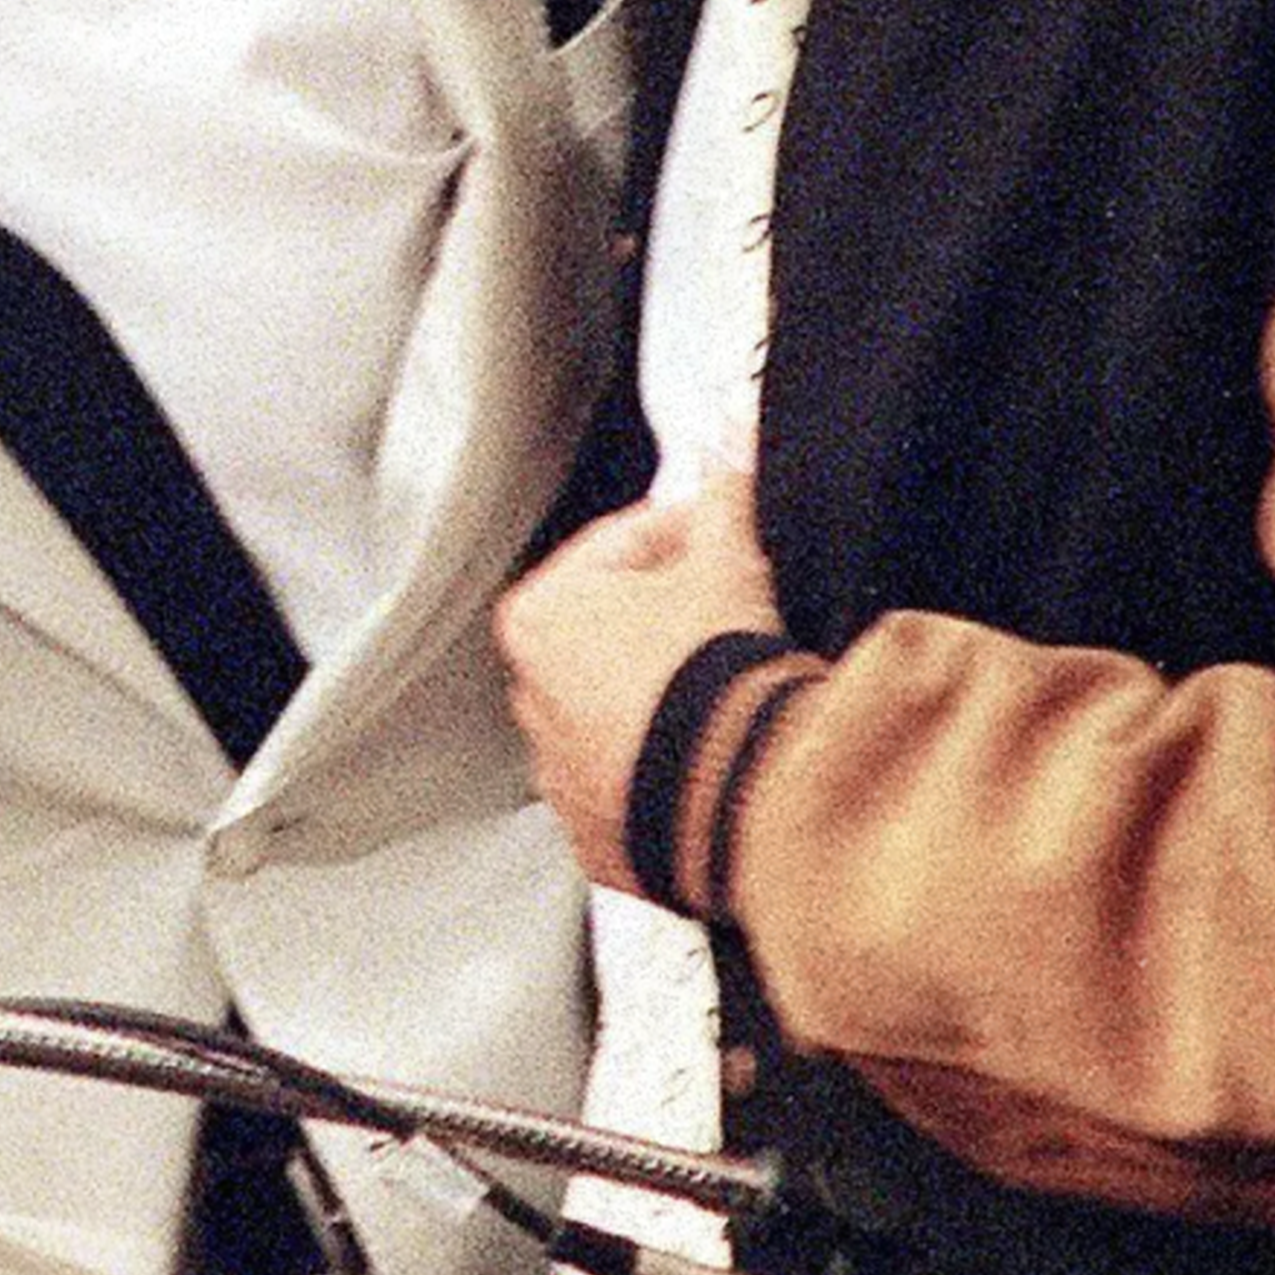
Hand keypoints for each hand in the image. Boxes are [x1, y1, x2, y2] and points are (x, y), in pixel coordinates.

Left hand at [495, 472, 782, 897]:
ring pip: (626, 709)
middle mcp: (530, 698)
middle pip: (617, 630)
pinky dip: (674, 766)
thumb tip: (730, 439)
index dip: (686, 534)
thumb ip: (723, 495)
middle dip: (675, 617)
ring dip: (672, 694)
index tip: (724, 537)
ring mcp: (559, 773)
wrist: (745, 797)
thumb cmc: (716, 678)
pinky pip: (639, 781)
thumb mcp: (728, 563)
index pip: (620, 547)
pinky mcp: (600, 835)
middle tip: (736, 615)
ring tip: (734, 691)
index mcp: (537, 617)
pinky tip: (720, 751)